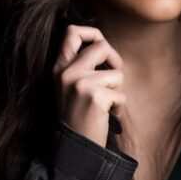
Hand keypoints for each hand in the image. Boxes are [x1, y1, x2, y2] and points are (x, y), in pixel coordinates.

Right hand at [52, 24, 126, 147]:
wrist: (74, 147)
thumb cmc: (79, 115)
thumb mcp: (71, 86)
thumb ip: (82, 66)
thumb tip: (104, 45)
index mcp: (59, 67)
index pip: (72, 32)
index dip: (93, 33)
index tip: (103, 47)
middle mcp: (66, 72)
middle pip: (102, 46)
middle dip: (115, 60)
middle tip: (114, 80)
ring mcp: (79, 84)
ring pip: (116, 73)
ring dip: (117, 90)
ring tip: (104, 105)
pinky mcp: (94, 96)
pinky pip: (121, 94)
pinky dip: (118, 106)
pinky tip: (106, 116)